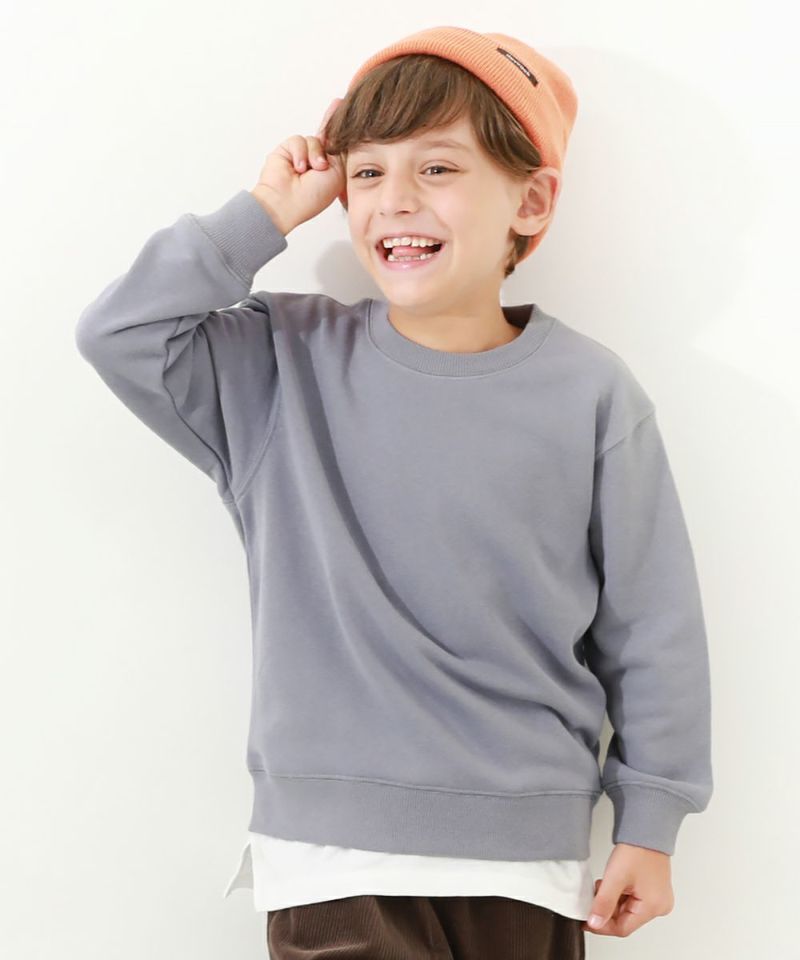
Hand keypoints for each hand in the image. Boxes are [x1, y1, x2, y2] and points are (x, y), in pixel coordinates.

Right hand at [250, 97, 345, 235]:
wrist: (286, 202)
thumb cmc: (313, 196)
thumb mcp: (337, 173)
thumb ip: (340, 152)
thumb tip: (342, 133)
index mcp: (332, 169)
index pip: (339, 145)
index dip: (344, 131)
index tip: (354, 114)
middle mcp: (317, 160)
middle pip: (326, 134)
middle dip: (331, 119)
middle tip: (339, 102)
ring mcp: (302, 155)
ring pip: (314, 139)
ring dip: (313, 154)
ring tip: (309, 171)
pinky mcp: (287, 150)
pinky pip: (298, 140)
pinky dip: (299, 153)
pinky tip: (298, 168)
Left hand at [583, 842, 674, 937]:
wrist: (646, 828)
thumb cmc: (637, 849)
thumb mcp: (615, 877)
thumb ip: (603, 903)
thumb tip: (595, 923)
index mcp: (653, 907)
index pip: (623, 928)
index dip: (602, 925)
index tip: (587, 920)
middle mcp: (659, 905)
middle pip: (625, 919)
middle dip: (606, 910)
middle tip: (593, 897)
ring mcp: (658, 897)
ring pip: (627, 909)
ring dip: (611, 901)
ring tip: (603, 885)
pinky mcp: (654, 889)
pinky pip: (633, 900)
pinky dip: (619, 894)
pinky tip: (612, 883)